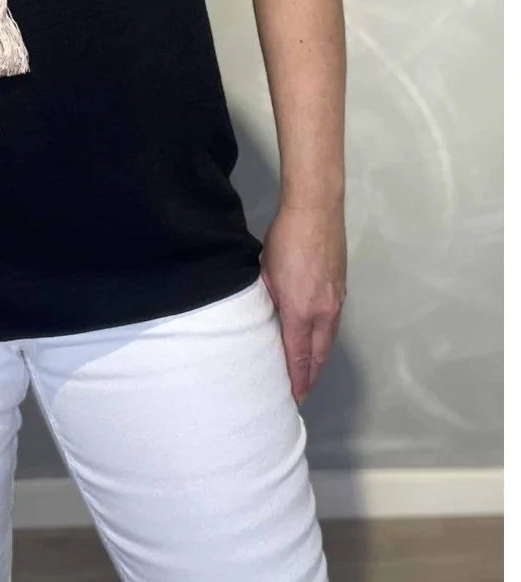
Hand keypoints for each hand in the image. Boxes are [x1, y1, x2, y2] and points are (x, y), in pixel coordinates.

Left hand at [260, 201, 346, 406]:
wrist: (316, 210)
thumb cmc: (285, 238)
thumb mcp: (265, 272)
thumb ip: (267, 300)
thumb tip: (266, 316)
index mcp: (301, 311)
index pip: (297, 356)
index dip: (295, 380)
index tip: (291, 397)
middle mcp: (324, 312)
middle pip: (318, 356)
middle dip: (309, 377)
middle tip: (299, 394)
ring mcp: (336, 300)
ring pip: (327, 340)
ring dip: (317, 359)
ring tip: (306, 373)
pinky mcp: (341, 288)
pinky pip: (332, 323)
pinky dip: (324, 338)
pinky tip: (316, 340)